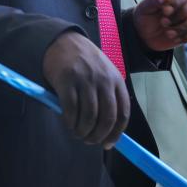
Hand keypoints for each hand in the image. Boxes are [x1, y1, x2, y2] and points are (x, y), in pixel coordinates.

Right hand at [42, 31, 129, 147]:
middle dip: (98, 136)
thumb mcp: (104, 75)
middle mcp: (104, 81)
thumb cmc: (86, 63)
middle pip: (107, 118)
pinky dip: (70, 122)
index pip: (123, 112)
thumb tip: (109, 130)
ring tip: (78, 134)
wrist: (64, 42)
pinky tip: (68, 124)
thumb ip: (108, 97)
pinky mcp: (67, 81)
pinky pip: (71, 110)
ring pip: (89, 117)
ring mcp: (85, 80)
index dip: (116, 133)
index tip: (108, 144)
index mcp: (116, 80)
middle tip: (89, 141)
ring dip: (83, 132)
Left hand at [133, 0, 186, 50]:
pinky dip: (184, 37)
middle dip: (176, 17)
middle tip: (163, 22)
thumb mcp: (144, 7)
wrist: (144, 35)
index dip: (176, 2)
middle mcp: (184, 2)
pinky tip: (174, 37)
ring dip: (180, 28)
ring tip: (167, 32)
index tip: (164, 10)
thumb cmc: (145, 16)